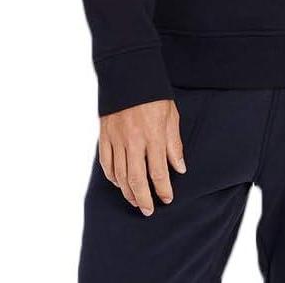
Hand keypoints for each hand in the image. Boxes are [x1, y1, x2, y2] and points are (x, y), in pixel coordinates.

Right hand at [97, 98, 187, 215]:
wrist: (128, 74)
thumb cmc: (154, 95)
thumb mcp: (171, 116)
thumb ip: (174, 144)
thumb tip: (180, 168)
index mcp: (153, 135)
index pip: (159, 172)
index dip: (163, 189)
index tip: (167, 199)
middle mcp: (134, 141)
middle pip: (137, 180)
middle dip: (144, 199)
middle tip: (148, 210)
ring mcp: (117, 139)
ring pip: (120, 175)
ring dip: (128, 192)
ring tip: (135, 201)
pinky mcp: (105, 136)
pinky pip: (107, 164)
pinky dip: (112, 177)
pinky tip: (119, 183)